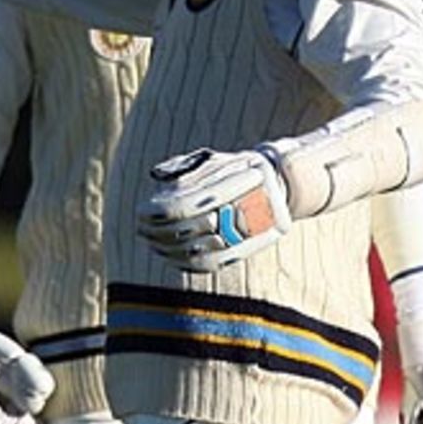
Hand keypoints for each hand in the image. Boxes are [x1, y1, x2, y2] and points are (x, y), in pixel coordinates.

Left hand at [138, 146, 292, 271]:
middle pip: (190, 228)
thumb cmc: (237, 168)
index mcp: (233, 180)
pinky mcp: (251, 246)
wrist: (281, 183)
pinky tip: (172, 258)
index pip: (185, 204)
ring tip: (153, 243)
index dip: (158, 212)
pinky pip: (214, 263)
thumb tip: (156, 185)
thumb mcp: (214, 160)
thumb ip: (185, 170)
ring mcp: (248, 230)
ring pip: (200, 250)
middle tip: (141, 229)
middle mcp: (243, 206)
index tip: (141, 212)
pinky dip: (188, 263)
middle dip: (159, 231)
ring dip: (170, 249)